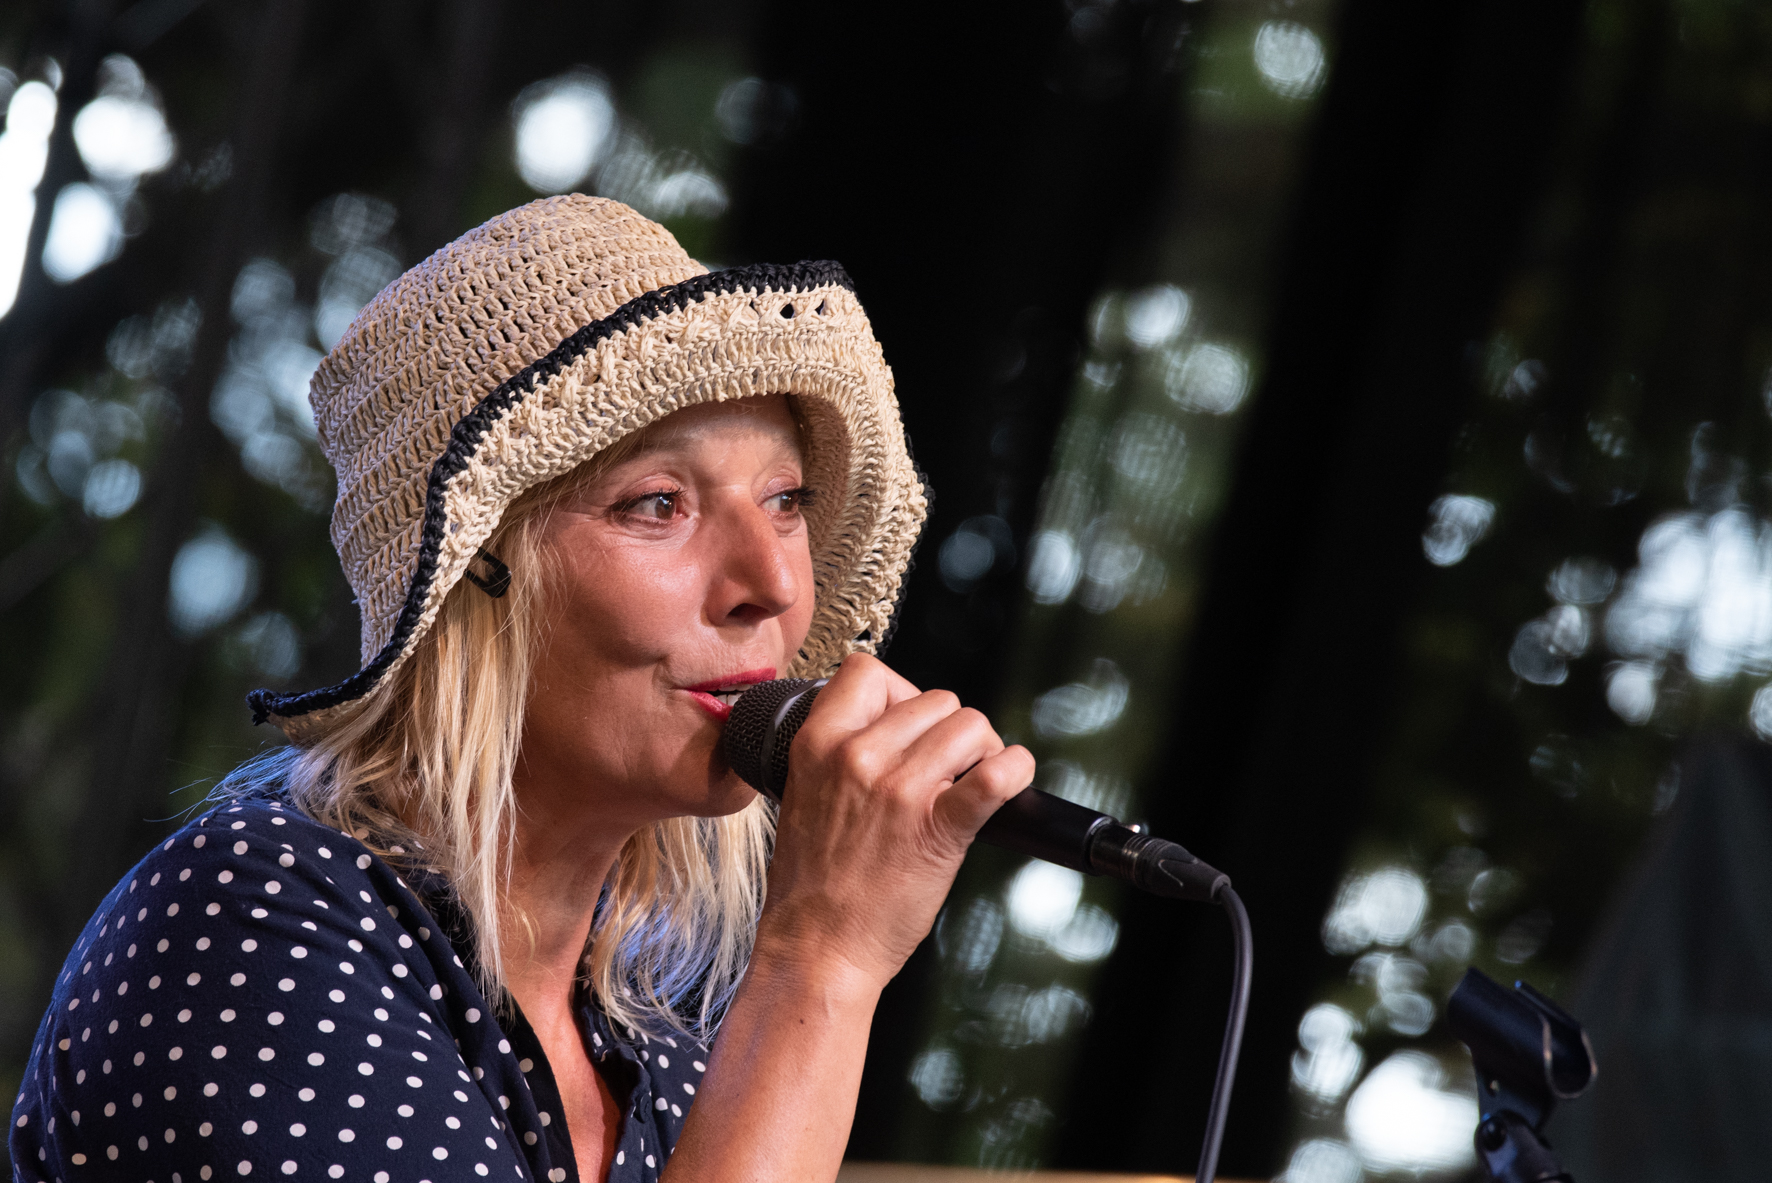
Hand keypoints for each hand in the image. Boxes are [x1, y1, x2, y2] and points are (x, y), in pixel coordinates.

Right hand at [752, 652, 1035, 990]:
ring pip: (970, 725)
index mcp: (818, 744)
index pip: (867, 670)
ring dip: (982, 749)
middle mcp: (858, 758)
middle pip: (935, 699)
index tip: (908, 725)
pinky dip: (1015, 771)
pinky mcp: (938, 829)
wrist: (816, 948)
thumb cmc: (812, 884)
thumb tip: (896, 724)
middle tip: (948, 767)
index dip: (898, 691)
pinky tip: (1012, 778)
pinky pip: (995, 776)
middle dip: (950, 730)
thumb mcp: (804, 794)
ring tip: (972, 780)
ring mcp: (899, 791)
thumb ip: (841, 753)